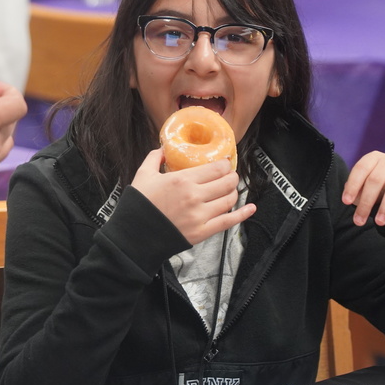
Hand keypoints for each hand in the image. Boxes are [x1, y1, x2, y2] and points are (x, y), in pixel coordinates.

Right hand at [130, 150, 255, 244]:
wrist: (134, 235)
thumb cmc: (138, 205)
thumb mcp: (143, 175)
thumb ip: (155, 158)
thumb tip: (163, 149)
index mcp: (183, 180)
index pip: (217, 168)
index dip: (225, 164)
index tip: (225, 163)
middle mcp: (195, 196)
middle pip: (227, 182)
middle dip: (232, 177)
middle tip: (229, 175)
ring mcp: (201, 215)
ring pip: (230, 200)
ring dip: (234, 192)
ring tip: (230, 190)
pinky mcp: (203, 231)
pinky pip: (229, 221)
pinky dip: (243, 214)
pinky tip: (250, 208)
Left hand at [342, 151, 384, 225]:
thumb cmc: (379, 186)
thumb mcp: (365, 186)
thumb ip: (355, 190)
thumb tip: (349, 198)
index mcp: (373, 158)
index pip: (361, 169)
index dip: (353, 185)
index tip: (346, 202)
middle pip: (376, 179)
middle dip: (367, 202)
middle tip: (359, 221)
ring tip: (379, 223)